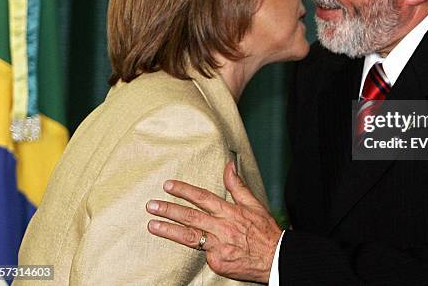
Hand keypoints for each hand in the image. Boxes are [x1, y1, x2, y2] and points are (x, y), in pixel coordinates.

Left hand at [147, 161, 280, 282]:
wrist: (275, 258)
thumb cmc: (264, 231)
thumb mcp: (254, 204)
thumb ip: (237, 185)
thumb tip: (229, 165)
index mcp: (230, 212)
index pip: (202, 198)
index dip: (184, 191)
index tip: (169, 186)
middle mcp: (222, 228)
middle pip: (191, 217)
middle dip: (169, 209)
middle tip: (151, 205)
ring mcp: (218, 246)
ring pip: (189, 236)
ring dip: (168, 230)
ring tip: (152, 225)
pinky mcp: (217, 262)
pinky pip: (202, 254)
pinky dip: (195, 248)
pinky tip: (180, 246)